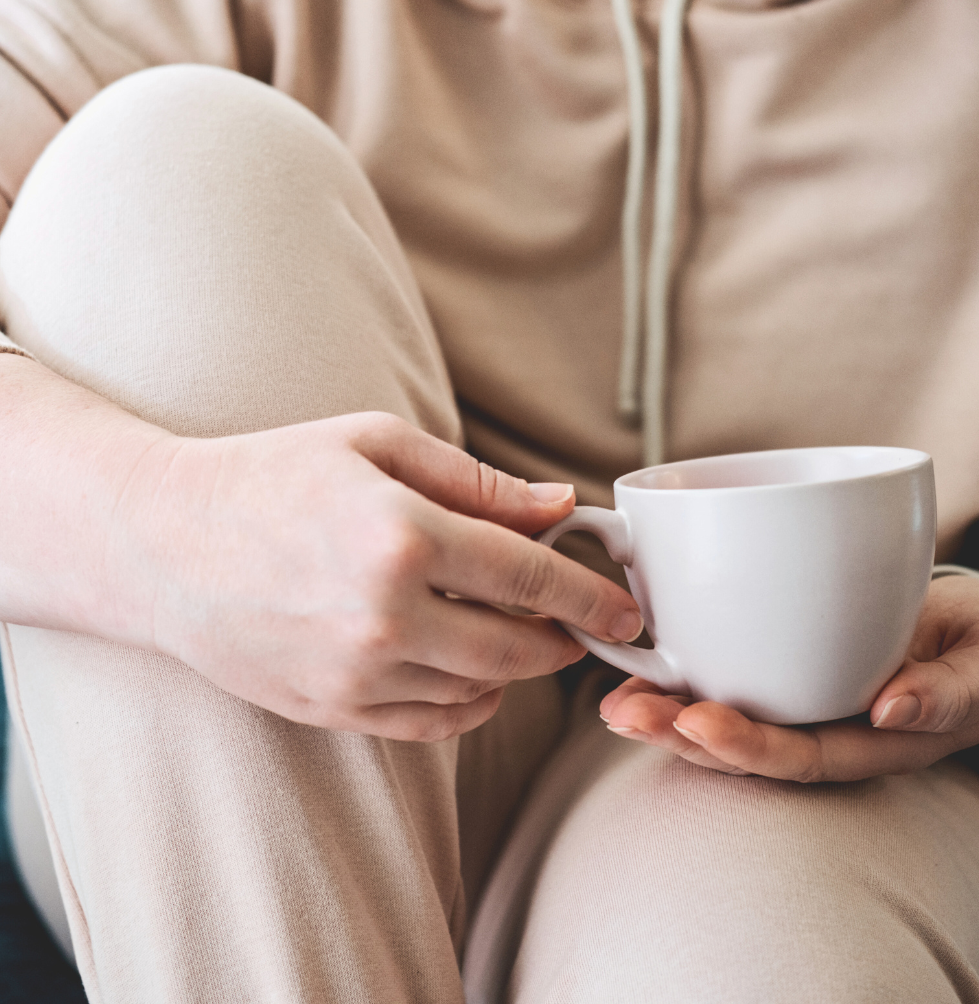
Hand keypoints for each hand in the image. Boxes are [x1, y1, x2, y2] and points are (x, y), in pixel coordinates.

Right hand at [109, 412, 641, 739]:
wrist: (164, 544)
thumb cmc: (272, 476)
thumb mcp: (375, 445)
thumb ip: (478, 481)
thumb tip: (560, 506)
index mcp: (401, 535)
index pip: (530, 575)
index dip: (590, 594)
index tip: (626, 608)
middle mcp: (384, 615)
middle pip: (517, 648)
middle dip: (565, 640)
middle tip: (581, 624)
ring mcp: (356, 673)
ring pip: (480, 693)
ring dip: (517, 669)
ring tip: (516, 632)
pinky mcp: (332, 709)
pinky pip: (432, 724)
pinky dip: (469, 700)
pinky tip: (466, 665)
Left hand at [598, 575, 978, 781]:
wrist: (972, 635)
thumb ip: (950, 693)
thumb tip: (890, 710)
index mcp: (868, 743)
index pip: (798, 755)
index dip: (746, 746)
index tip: (698, 722)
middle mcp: (822, 728)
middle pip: (742, 744)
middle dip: (678, 734)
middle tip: (624, 713)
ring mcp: (798, 700)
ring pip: (723, 714)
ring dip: (664, 709)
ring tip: (611, 700)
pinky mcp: (782, 663)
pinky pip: (727, 674)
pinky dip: (679, 670)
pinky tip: (637, 660)